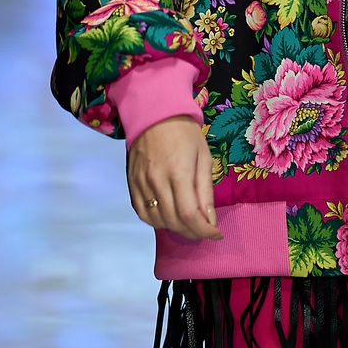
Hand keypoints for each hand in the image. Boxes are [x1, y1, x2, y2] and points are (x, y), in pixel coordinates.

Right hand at [126, 116, 221, 242]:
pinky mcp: (132, 184)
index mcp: (178, 172)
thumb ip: (205, 191)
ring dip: (176, 228)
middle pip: (173, 222)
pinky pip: (143, 213)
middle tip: (204, 229)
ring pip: (157, 221)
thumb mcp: (204, 157)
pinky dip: (157, 221)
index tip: (215, 233)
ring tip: (189, 223)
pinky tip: (168, 216)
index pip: (189, 215)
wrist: (154, 114)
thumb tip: (210, 221)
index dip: (203, 231)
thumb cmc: (185, 133)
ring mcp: (141, 184)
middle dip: (193, 232)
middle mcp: (156, 181)